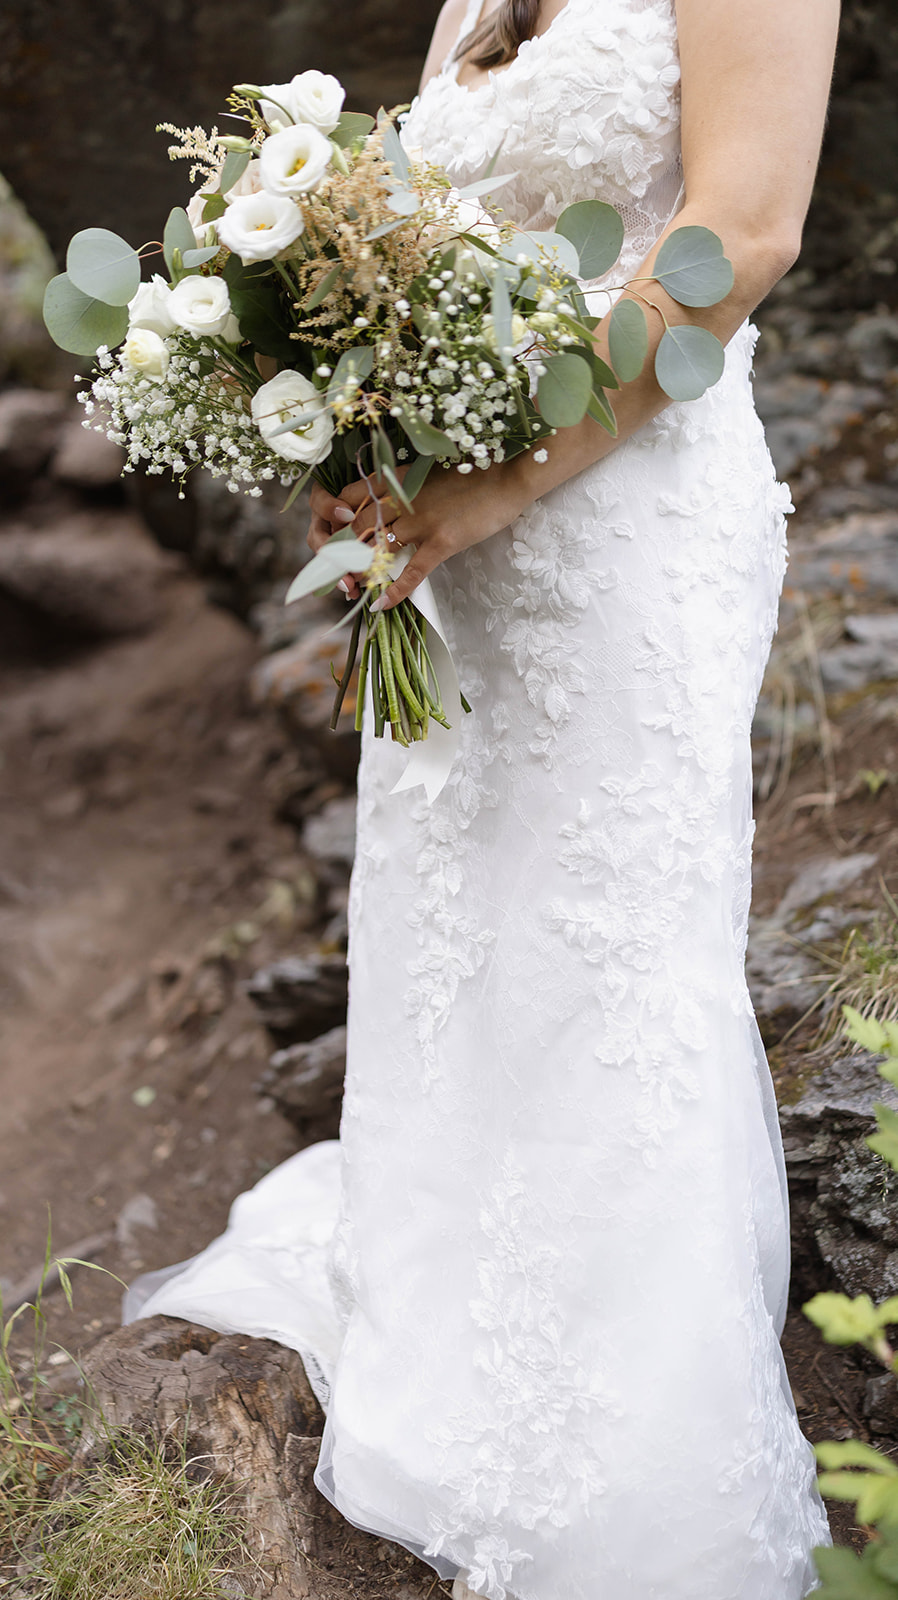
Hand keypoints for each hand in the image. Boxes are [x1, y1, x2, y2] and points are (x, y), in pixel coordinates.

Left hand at [309, 459, 530, 609]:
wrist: (507, 476)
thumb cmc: (472, 474)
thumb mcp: (428, 474)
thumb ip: (404, 490)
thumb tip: (387, 511)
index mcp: (397, 479)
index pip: (350, 498)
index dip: (336, 521)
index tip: (334, 537)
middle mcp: (402, 498)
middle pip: (357, 528)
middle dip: (343, 553)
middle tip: (338, 573)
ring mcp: (421, 521)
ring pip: (377, 550)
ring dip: (361, 573)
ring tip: (353, 590)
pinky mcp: (442, 541)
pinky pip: (411, 572)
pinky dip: (394, 591)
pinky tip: (382, 604)